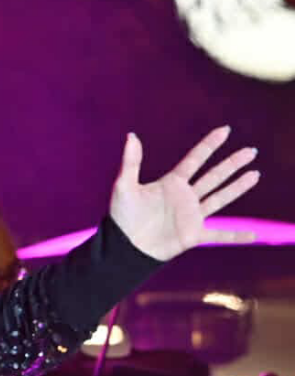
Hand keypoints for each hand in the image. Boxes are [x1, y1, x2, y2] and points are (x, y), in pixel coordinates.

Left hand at [109, 126, 259, 260]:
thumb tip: (131, 135)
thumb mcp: (124, 185)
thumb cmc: (121, 215)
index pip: (195, 159)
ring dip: (238, 187)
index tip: (225, 130)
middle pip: (213, 176)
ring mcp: (191, 215)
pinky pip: (219, 236)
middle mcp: (185, 196)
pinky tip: (253, 234)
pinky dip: (236, 236)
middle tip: (251, 151)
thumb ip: (131, 162)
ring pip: (220, 198)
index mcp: (171, 183)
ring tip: (255, 175)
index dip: (209, 145)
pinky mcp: (193, 235)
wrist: (123, 245)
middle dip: (232, 163)